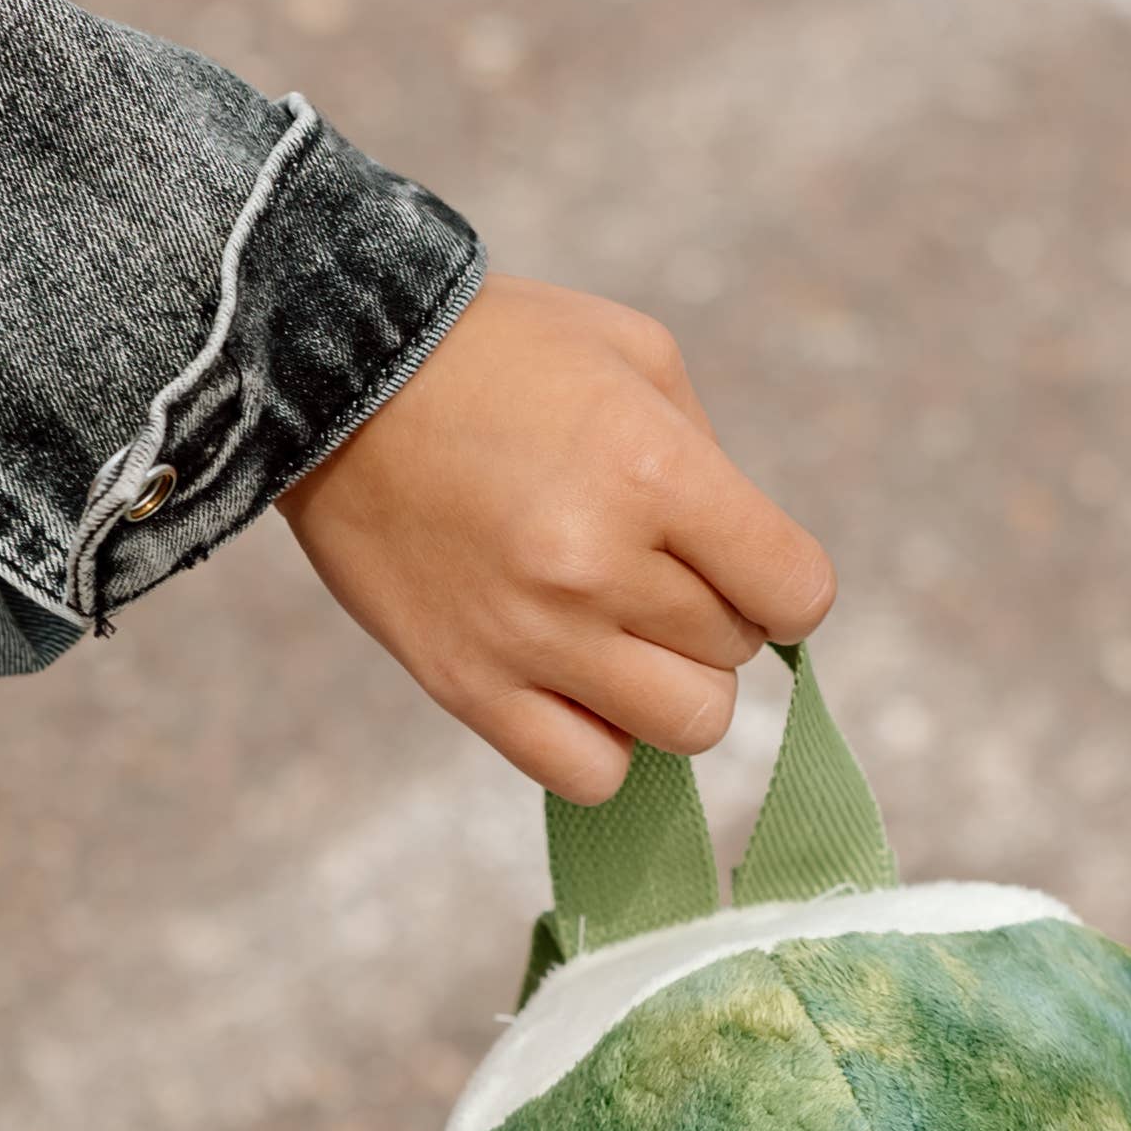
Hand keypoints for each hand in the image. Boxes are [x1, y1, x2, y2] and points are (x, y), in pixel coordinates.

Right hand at [275, 275, 834, 802]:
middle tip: (650, 568)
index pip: (796, 593)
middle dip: (712, 615)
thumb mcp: (635, 356)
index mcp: (652, 472)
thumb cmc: (498, 353)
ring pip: (685, 727)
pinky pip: (591, 777)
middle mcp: (597, 567)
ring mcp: (530, 638)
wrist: (334, 376)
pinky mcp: (467, 688)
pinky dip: (604, 743)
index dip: (785, 584)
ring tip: (620, 634)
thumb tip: (750, 564)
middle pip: (736, 654)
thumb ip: (711, 462)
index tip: (747, 564)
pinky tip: (576, 686)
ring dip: (670, 685)